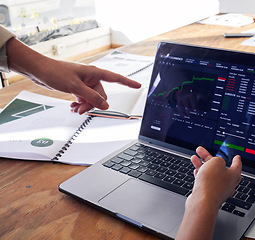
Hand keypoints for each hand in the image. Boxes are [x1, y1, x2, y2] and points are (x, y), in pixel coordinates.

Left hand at [6, 38, 140, 113]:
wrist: (39, 70)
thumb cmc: (55, 72)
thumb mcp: (75, 86)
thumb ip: (91, 97)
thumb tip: (105, 106)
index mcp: (95, 73)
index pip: (116, 78)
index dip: (128, 83)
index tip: (138, 86)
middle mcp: (92, 78)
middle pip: (101, 95)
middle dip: (92, 104)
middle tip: (81, 109)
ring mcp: (85, 83)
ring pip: (92, 99)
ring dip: (85, 106)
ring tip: (74, 109)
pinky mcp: (77, 88)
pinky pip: (84, 99)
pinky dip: (80, 104)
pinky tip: (73, 106)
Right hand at [188, 146, 241, 208]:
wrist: (202, 201)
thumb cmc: (211, 183)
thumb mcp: (216, 162)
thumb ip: (217, 159)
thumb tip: (215, 163)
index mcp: (234, 175)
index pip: (237, 165)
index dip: (236, 160)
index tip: (237, 157)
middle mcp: (227, 183)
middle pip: (219, 167)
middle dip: (209, 158)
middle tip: (202, 151)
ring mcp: (218, 190)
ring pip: (210, 174)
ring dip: (202, 164)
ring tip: (194, 157)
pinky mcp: (208, 194)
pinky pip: (205, 182)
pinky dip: (200, 174)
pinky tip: (195, 170)